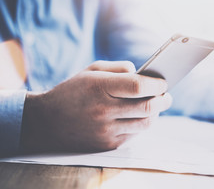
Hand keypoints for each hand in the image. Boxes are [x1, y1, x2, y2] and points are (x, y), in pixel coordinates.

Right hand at [20, 61, 171, 152]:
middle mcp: (104, 110)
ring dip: (156, 113)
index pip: (139, 86)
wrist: (46, 122)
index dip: (157, 84)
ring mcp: (106, 130)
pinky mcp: (107, 144)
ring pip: (145, 123)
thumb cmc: (73, 91)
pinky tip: (140, 116)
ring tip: (156, 105)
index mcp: (100, 87)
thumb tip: (144, 74)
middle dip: (164, 100)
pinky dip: (141, 124)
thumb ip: (119, 68)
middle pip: (148, 107)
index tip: (163, 82)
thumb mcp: (91, 70)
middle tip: (167, 95)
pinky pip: (134, 134)